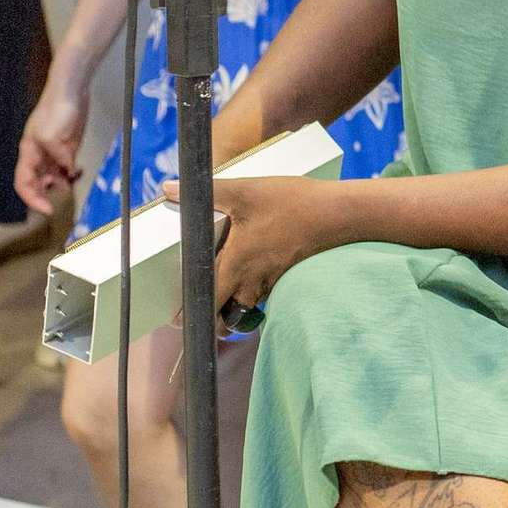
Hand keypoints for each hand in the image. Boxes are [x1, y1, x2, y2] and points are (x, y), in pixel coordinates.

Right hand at [14, 80, 89, 215]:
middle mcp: (38, 156)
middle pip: (36, 182)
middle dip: (45, 194)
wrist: (71, 92)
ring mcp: (53, 152)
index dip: (31, 198)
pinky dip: (71, 174)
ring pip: (53, 177)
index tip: (47, 209)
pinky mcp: (68, 148)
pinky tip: (78, 174)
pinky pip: (66, 168)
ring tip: (71, 184)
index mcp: (28, 153)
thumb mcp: (51, 136)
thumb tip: (68, 172)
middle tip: (59, 201)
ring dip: (61, 185)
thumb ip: (59, 157)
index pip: (23, 182)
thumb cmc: (55, 110)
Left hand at [170, 171, 353, 322]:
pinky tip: (251, 270)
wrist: (339, 213)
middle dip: (213, 317)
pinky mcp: (286, 275)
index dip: (191, 313)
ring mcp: (272, 281)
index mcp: (236, 265)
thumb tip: (168, 188)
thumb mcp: (245, 191)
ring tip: (222, 291)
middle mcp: (253, 280)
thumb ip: (206, 191)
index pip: (207, 302)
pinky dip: (253, 290)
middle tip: (200, 309)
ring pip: (246, 304)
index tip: (178, 319)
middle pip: (227, 313)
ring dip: (233, 304)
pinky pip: (263, 293)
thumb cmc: (292, 203)